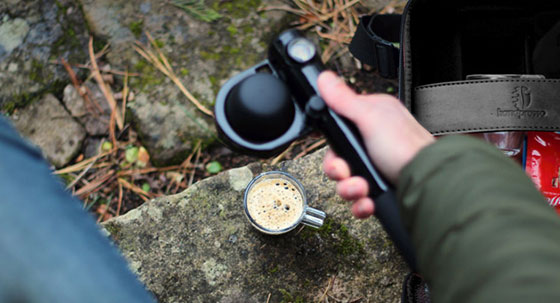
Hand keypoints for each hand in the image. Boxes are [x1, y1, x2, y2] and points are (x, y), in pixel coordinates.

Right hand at [318, 71, 434, 218]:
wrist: (428, 184)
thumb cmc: (407, 148)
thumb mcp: (371, 118)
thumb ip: (344, 101)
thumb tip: (324, 78)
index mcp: (372, 118)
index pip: (339, 130)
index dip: (333, 146)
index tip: (336, 155)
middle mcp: (374, 141)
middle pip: (340, 159)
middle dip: (340, 172)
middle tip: (347, 174)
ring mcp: (377, 166)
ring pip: (347, 181)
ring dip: (349, 189)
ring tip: (362, 190)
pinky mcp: (381, 187)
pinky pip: (359, 198)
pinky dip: (360, 203)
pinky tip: (368, 201)